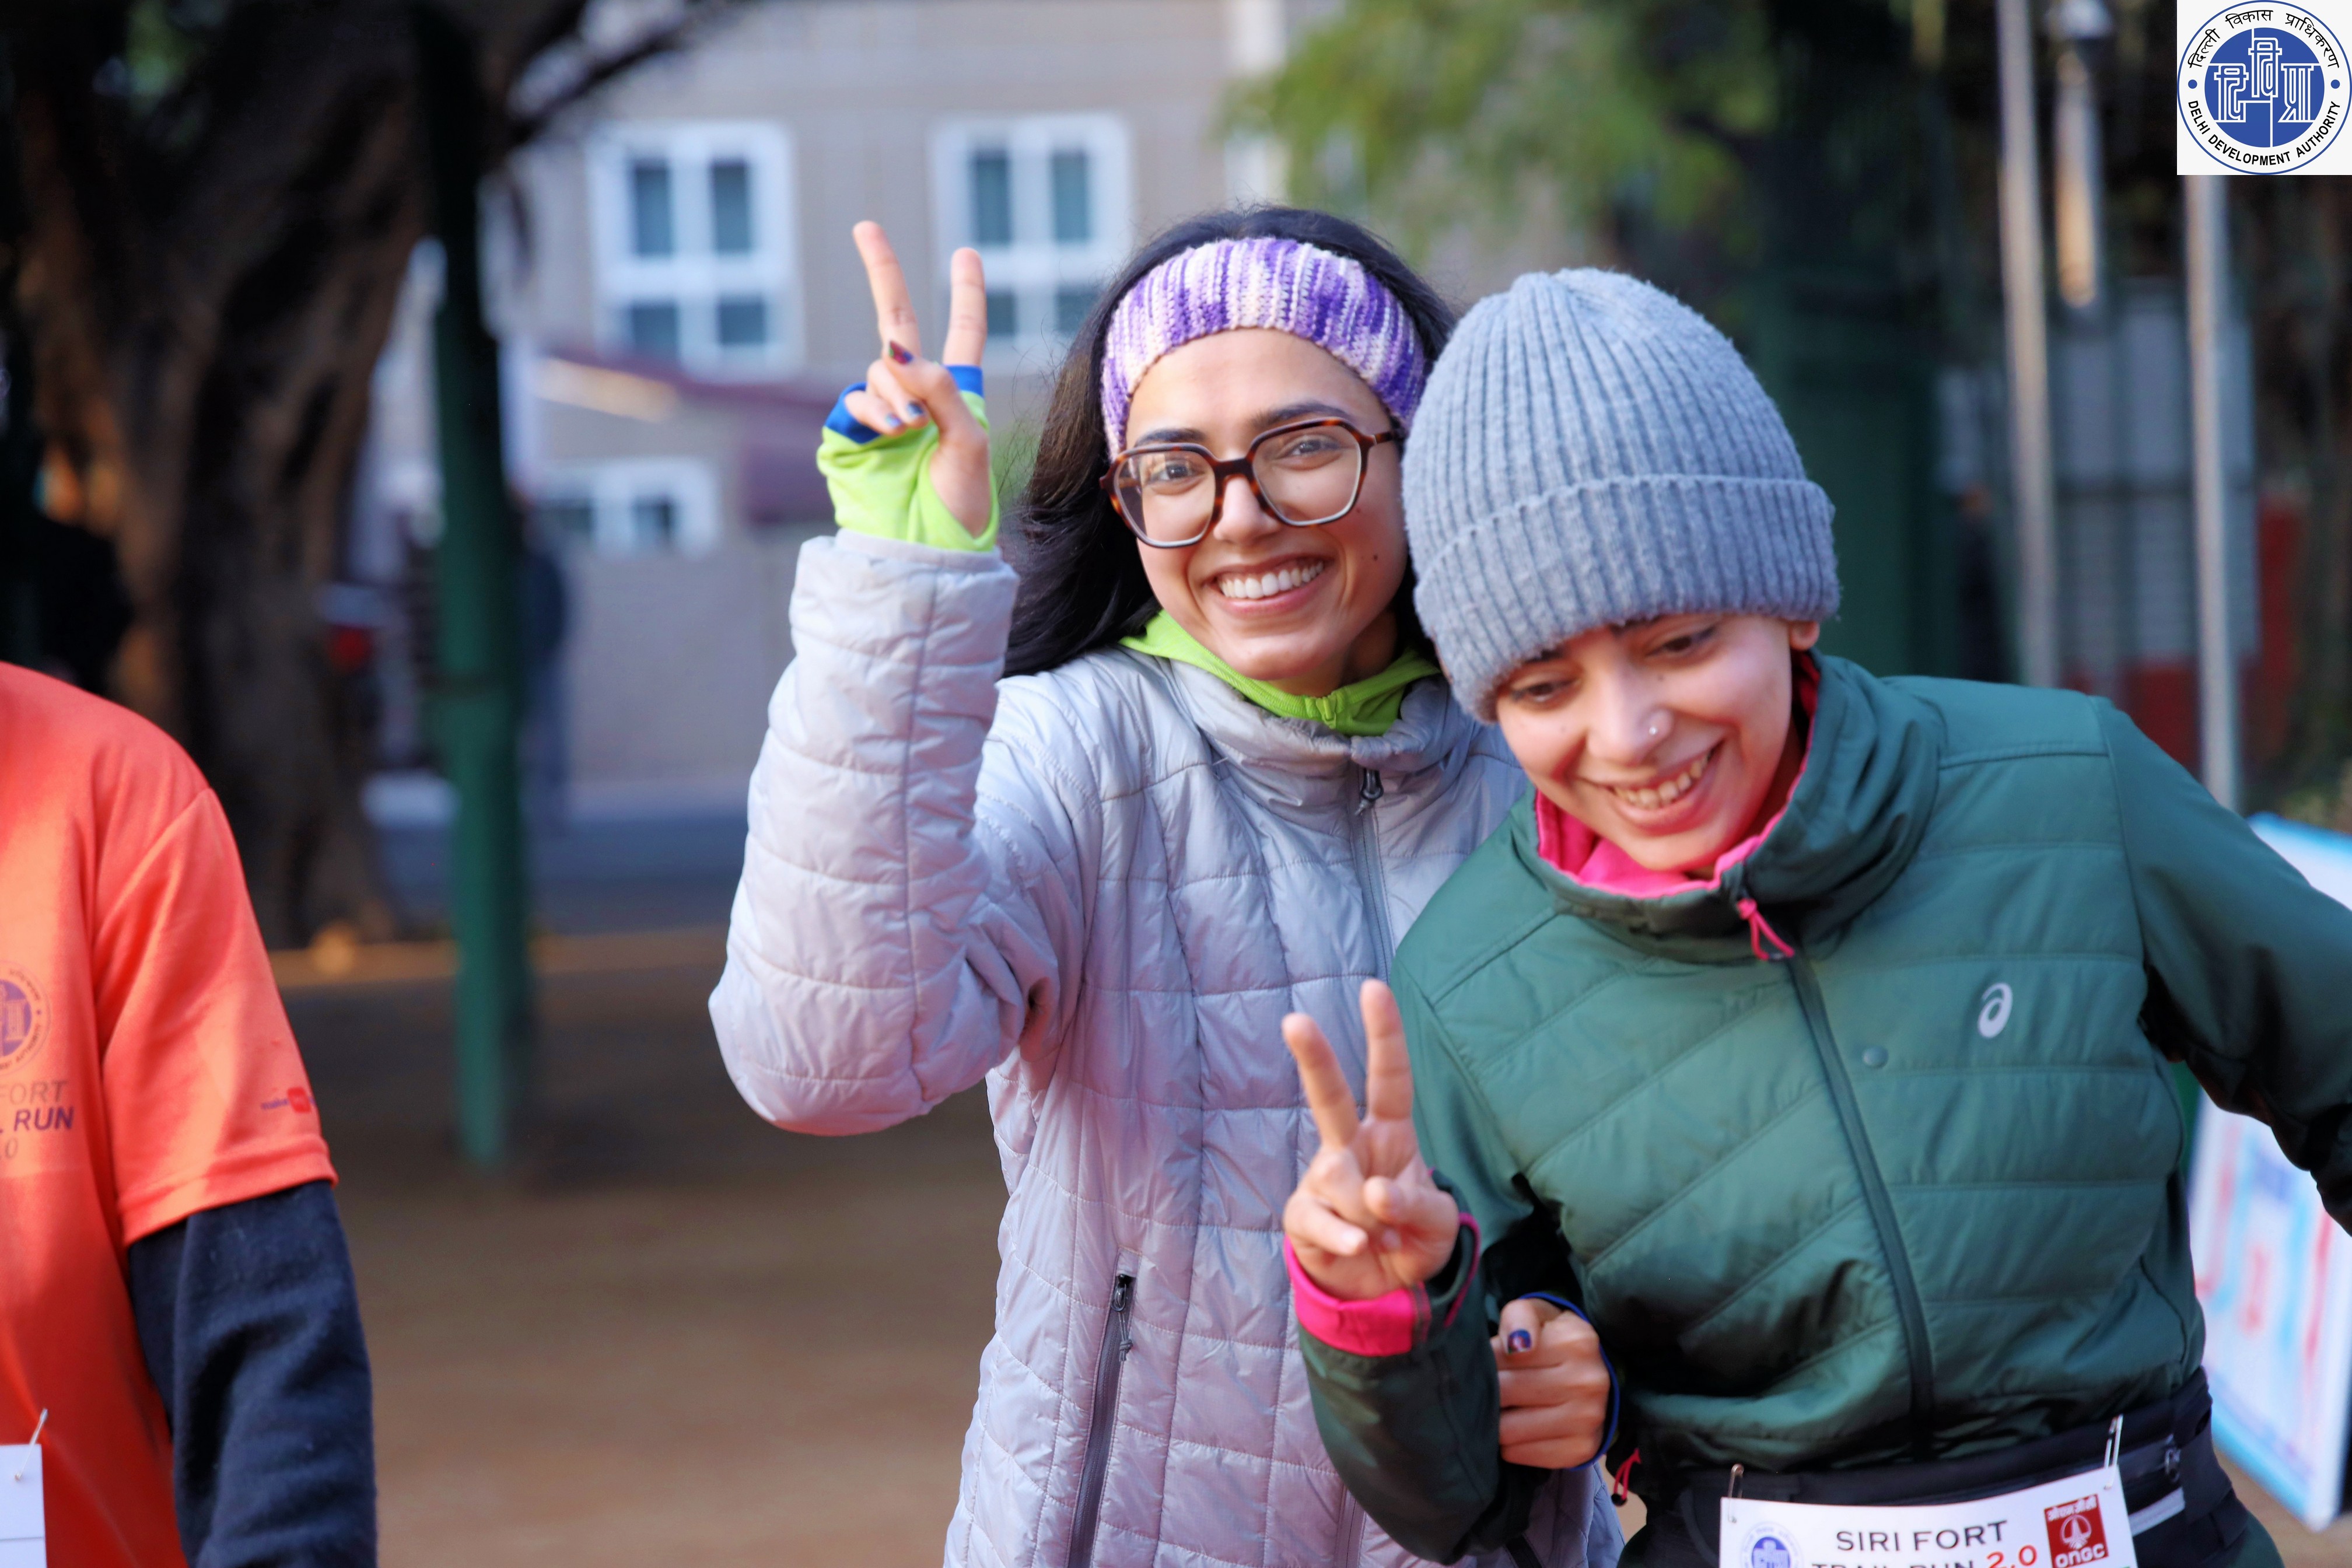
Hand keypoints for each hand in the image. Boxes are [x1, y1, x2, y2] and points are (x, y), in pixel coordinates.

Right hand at [844, 221, 992, 536]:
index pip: (963, 332)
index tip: (966, 254)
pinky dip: (877, 411)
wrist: (925, 549)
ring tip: (911, 431)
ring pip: (881, 369)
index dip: (965, 293)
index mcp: (956, 392)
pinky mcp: (852, 431)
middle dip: (882, 272)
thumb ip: (940, 391)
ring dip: (897, 392)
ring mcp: (881, 410)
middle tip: (865, 226)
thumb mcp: (969, 442)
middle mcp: (916, 394)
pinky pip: (859, 400)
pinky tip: (893, 435)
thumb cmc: (960, 504)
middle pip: (897, 321)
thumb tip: (898, 353)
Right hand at [1282, 980, 1463, 1300]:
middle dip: (1314, 1058)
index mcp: (1391, 1135)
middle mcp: (1352, 1148)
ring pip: (1340, 1181)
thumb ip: (1416, 1204)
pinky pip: (1321, 1219)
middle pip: (1329, 1097)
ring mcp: (1323, 1180)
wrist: (1382, 1294)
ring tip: (1383, 1238)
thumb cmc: (1414, 1241)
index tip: (1374, 988)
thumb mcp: (1439, 1224)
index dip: (1384, 1034)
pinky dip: (1347, 1239)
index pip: (1390, 1078)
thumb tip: (1375, 1193)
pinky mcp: (1302, 1216)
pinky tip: (1359, 1249)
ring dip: (1371, 1217)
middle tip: (1295, 1021)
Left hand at [1492, 1297, 1611, 1468]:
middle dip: (1489, 1390)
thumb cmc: (1553, 1341)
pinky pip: (1521, 1455)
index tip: (1491, 1361)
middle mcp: (1588, 1382)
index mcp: (1576, 1342)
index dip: (1486, 1360)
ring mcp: (1587, 1419)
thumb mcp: (1537, 1314)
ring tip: (1505, 1408)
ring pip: (1508, 1430)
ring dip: (1497, 1421)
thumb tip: (1517, 1346)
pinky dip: (1512, 1444)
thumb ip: (1519, 1316)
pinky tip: (1519, 1429)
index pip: (1502, 1357)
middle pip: (1503, 1393)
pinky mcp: (1580, 1450)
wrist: (1594, 1376)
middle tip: (1493, 1387)